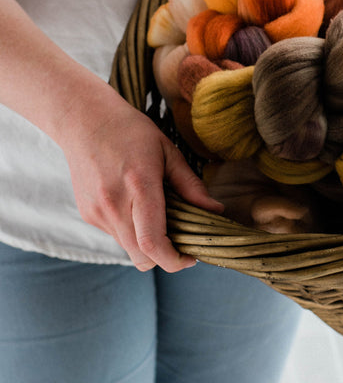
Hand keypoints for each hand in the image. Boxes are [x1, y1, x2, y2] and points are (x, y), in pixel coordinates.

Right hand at [61, 88, 224, 271]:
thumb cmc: (132, 132)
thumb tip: (215, 210)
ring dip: (148, 244)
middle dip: (165, 258)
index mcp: (139, 186)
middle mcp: (113, 204)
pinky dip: (132, 231)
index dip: (174, 261)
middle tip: (182, 241)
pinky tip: (135, 205)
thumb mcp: (168, 151)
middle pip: (141, 256)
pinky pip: (116, 236)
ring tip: (158, 216)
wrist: (85, 121)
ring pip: (129, 249)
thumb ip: (191, 184)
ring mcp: (97, 212)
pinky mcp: (88, 215)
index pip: (152, 242)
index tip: (191, 257)